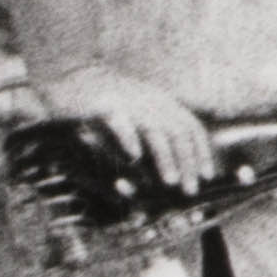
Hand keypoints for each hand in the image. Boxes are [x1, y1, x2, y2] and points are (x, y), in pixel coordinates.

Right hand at [15, 69, 206, 189]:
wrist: (69, 87)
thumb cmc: (105, 110)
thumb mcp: (134, 122)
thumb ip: (152, 142)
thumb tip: (172, 172)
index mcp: (159, 101)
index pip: (190, 125)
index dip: (201, 150)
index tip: (207, 175)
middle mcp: (147, 98)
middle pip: (177, 130)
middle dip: (187, 161)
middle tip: (191, 189)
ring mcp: (126, 98)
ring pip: (153, 129)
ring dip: (165, 157)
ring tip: (170, 181)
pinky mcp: (102, 102)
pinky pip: (120, 120)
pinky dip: (130, 138)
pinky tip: (135, 156)